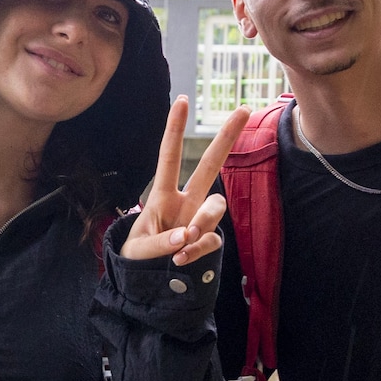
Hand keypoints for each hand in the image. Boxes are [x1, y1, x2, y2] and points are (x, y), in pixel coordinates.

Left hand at [119, 98, 249, 266]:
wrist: (143, 280)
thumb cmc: (136, 255)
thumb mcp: (137, 249)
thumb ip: (160, 242)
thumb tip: (186, 236)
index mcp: (161, 196)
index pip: (169, 157)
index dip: (175, 130)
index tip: (182, 100)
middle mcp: (185, 202)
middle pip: (209, 165)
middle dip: (226, 137)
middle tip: (244, 109)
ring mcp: (199, 220)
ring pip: (216, 206)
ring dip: (204, 220)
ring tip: (184, 239)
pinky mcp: (208, 239)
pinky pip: (212, 239)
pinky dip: (198, 249)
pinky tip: (180, 260)